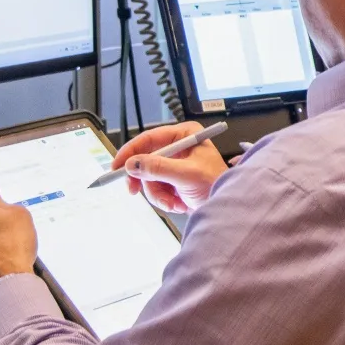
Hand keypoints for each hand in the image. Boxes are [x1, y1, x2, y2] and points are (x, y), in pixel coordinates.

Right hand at [113, 122, 227, 213]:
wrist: (226, 209)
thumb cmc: (215, 184)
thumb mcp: (186, 174)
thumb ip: (158, 168)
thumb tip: (131, 164)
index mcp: (185, 135)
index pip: (149, 138)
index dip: (130, 151)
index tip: (117, 166)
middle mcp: (178, 147)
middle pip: (145, 159)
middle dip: (144, 179)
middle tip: (133, 191)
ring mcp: (175, 165)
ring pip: (149, 178)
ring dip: (158, 194)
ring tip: (174, 202)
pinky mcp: (173, 181)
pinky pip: (156, 189)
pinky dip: (165, 200)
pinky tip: (179, 204)